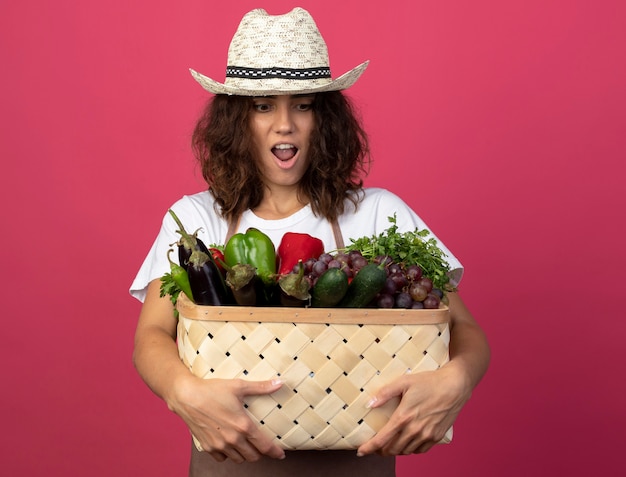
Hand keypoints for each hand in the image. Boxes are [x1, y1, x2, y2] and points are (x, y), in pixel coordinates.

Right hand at [169, 376, 284, 462]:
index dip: (275, 452)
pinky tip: (229, 445)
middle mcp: (233, 439)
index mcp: (243, 426)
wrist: (186, 396)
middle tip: (261, 446)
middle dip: (260, 453)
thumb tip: (281, 383)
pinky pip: (222, 458)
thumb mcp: (239, 386)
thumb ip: (261, 387)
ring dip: (244, 454)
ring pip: (238, 459)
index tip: (281, 454)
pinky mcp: (208, 447)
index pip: (265, 446)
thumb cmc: (213, 389)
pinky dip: (227, 455)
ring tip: (246, 445)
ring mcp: (219, 445)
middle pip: (253, 457)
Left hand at [356, 365, 471, 456]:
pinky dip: (411, 450)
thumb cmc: (429, 381)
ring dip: (395, 451)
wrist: (455, 386)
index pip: (382, 439)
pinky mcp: (436, 437)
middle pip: (392, 449)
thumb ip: (385, 393)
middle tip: (375, 446)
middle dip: (381, 450)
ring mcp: (426, 435)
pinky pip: (420, 450)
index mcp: (403, 416)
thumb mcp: (404, 381)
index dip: (369, 447)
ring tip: (390, 445)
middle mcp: (414, 429)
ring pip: (405, 451)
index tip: (360, 451)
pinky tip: (407, 443)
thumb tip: (369, 404)